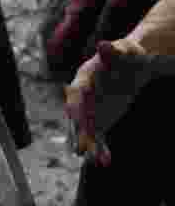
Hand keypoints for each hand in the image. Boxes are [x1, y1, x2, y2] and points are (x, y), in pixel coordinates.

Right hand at [64, 38, 152, 165]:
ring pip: (85, 127)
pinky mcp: (98, 118)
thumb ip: (114, 51)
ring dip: (89, 143)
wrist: (132, 65)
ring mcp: (90, 107)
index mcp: (85, 76)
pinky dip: (100, 147)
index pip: (77, 91)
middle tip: (82, 147)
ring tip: (98, 159)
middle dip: (79, 130)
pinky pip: (96, 134)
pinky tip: (105, 160)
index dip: (76, 103)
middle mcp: (83, 94)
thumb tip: (103, 45)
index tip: (74, 115)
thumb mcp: (126, 51)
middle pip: (78, 113)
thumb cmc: (129, 55)